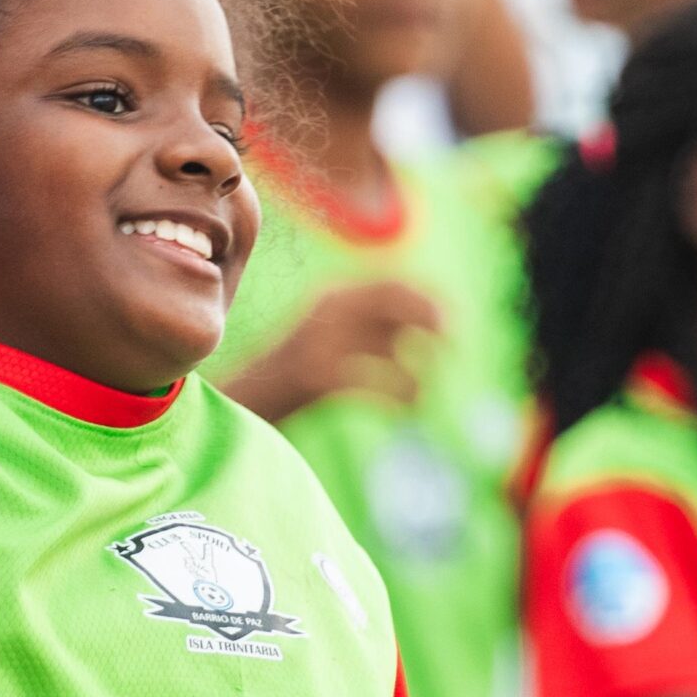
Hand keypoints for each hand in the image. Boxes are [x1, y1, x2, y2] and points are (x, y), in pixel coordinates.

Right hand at [257, 281, 443, 414]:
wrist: (242, 402)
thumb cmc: (293, 374)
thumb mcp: (328, 335)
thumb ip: (368, 325)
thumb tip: (430, 321)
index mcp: (331, 298)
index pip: (391, 285)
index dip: (427, 300)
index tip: (452, 320)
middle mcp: (326, 313)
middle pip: (394, 305)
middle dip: (430, 322)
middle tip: (454, 347)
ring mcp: (319, 343)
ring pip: (390, 351)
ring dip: (417, 376)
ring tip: (423, 396)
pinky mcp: (314, 378)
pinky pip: (374, 384)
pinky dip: (398, 398)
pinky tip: (408, 412)